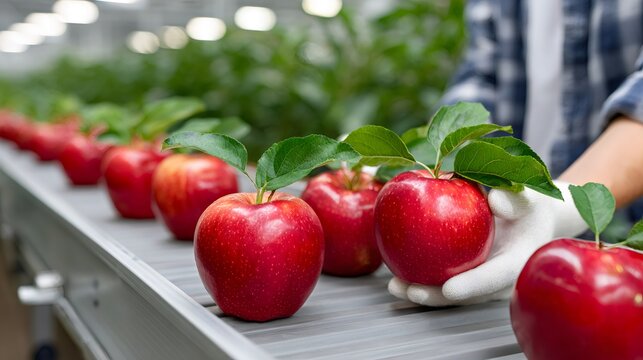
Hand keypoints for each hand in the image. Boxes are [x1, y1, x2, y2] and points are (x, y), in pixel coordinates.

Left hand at [388, 181, 587, 305]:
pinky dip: (420, 276)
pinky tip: (395, 271)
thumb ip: (516, 198)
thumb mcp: (529, 196)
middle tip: (412, 291)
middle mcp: (499, 278)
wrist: (530, 217)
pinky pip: (442, 278)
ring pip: (451, 292)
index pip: (496, 276)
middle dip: (438, 297)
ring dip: (423, 292)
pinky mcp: (467, 273)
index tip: (450, 289)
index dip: (473, 285)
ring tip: (394, 286)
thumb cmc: (529, 205)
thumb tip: (496, 201)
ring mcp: (481, 278)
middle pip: (467, 294)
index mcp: (518, 261)